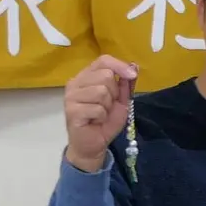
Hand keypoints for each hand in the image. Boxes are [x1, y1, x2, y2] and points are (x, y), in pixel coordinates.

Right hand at [63, 56, 137, 173]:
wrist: (93, 145)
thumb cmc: (105, 122)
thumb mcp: (121, 101)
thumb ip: (125, 85)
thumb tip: (134, 66)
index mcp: (87, 76)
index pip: (103, 60)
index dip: (119, 66)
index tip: (132, 75)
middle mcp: (76, 82)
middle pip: (105, 75)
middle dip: (114, 93)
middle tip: (107, 106)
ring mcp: (71, 96)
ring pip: (101, 91)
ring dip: (107, 107)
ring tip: (100, 114)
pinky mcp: (71, 110)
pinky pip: (97, 108)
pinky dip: (101, 117)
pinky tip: (94, 122)